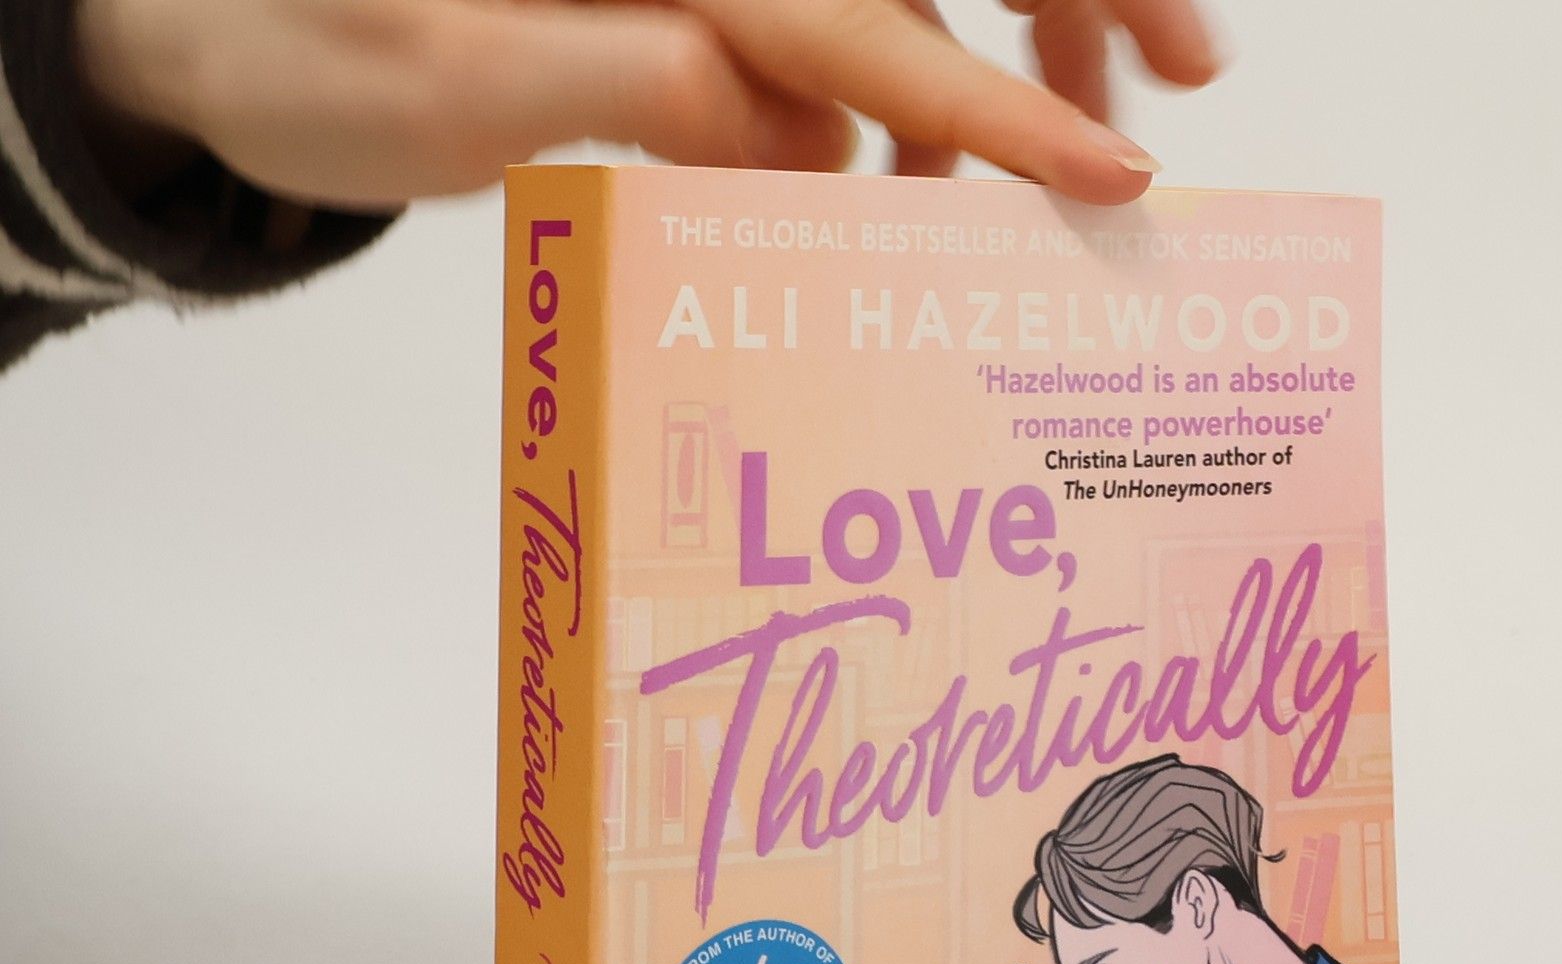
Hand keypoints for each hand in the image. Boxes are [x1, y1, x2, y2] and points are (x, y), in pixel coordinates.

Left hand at [72, 0, 1223, 212]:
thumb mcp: (438, 76)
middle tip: (1174, 95)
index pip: (860, 8)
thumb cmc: (292, 46)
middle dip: (1062, 8)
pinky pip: (825, 47)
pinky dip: (899, 103)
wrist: (208, 29)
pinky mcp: (677, 4)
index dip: (994, 92)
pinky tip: (923, 171)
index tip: (1106, 160)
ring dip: (994, 69)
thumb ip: (620, 81)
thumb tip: (791, 119)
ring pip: (888, 4)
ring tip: (1079, 143)